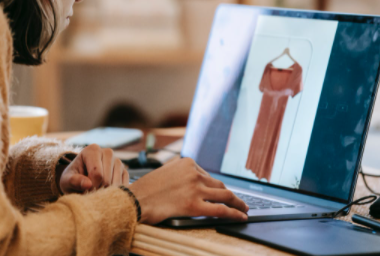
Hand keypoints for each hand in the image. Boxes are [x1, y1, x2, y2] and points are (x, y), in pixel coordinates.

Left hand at [58, 144, 128, 194]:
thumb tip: (88, 185)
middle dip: (98, 191)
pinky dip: (115, 193)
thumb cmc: (72, 179)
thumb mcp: (67, 180)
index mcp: (93, 150)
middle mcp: (107, 152)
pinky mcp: (124, 171)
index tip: (84, 191)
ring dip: (106, 193)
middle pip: (107, 180)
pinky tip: (105, 192)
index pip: (97, 173)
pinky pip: (124, 186)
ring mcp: (118, 161)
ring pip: (116, 184)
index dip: (90, 187)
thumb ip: (74, 181)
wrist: (80, 180)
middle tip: (89, 193)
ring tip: (96, 192)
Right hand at [129, 157, 248, 224]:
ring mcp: (195, 188)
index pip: (207, 175)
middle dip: (230, 194)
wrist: (135, 200)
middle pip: (218, 184)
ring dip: (238, 203)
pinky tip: (242, 217)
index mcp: (187, 162)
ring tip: (244, 209)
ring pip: (225, 195)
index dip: (215, 187)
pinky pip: (221, 209)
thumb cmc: (146, 190)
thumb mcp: (165, 172)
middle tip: (239, 201)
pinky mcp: (195, 205)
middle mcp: (193, 173)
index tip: (222, 192)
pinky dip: (235, 213)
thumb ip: (181, 174)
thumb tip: (195, 182)